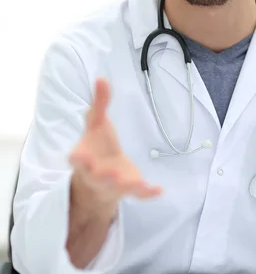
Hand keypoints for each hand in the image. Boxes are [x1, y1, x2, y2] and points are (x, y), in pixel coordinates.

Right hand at [69, 78, 161, 206]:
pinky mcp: (129, 191)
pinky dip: (147, 193)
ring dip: (125, 185)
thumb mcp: (96, 123)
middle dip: (103, 176)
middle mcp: (95, 174)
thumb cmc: (96, 145)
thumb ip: (99, 103)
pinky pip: (138, 195)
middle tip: (109, 172)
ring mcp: (112, 185)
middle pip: (97, 178)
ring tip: (135, 181)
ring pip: (117, 188)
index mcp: (83, 158)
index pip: (77, 161)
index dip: (78, 159)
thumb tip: (101, 78)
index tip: (78, 156)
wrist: (102, 175)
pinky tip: (159, 190)